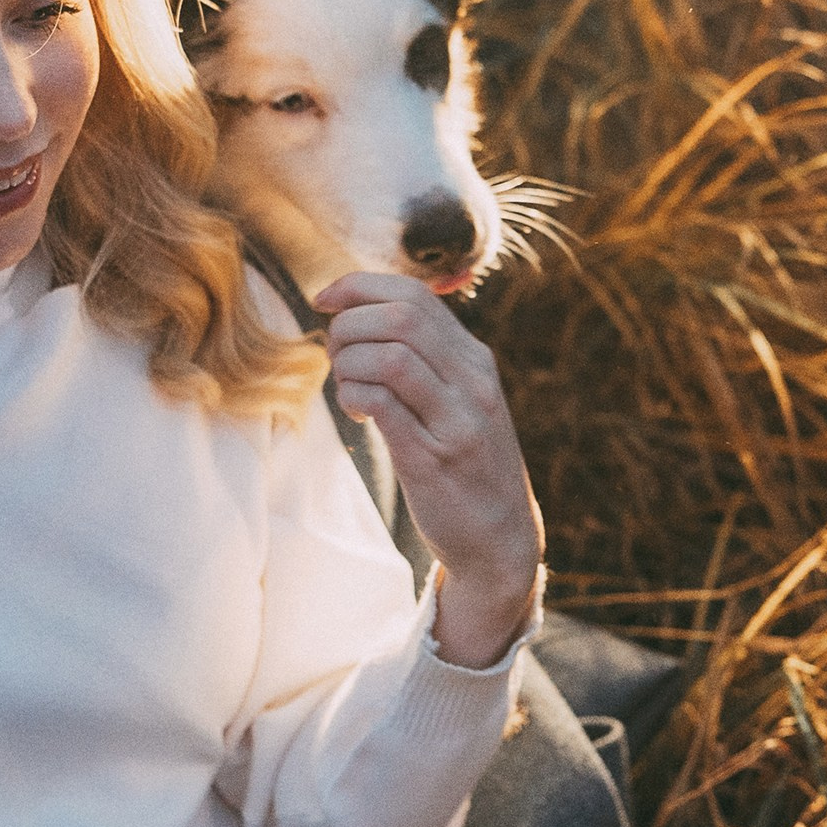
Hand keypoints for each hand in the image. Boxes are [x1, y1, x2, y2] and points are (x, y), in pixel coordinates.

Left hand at [314, 273, 544, 668]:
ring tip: (347, 388)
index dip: (359, 287)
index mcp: (475, 360)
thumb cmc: (465, 464)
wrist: (501, 540)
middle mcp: (472, 382)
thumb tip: (361, 316)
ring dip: (349, 364)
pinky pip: (382, 404)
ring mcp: (456, 420)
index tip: (324, 300)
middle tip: (335, 354)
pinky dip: (354, 397)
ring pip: (390, 356)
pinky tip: (357, 414)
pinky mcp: (433, 459)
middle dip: (349, 326)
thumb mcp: (458, 400)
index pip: (415, 295)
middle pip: (400, 317)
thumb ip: (424, 360)